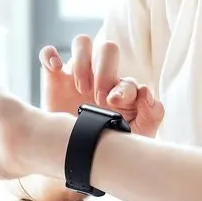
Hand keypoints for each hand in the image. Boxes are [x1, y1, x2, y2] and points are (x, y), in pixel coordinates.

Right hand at [39, 34, 165, 137]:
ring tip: (81, 88)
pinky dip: (50, 55)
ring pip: (82, 43)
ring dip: (82, 61)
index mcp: (122, 91)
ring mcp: (78, 75)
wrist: (75, 158)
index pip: (128, 79)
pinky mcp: (55, 78)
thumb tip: (147, 93)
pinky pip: (49, 54)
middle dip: (105, 71)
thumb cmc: (108, 144)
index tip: (113, 103)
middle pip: (108, 50)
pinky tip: (55, 68)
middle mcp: (101, 77)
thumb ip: (152, 115)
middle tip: (99, 98)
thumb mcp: (136, 136)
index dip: (123, 88)